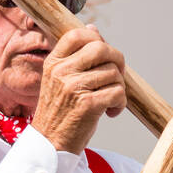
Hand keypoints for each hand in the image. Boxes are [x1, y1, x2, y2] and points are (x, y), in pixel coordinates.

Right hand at [31, 26, 126, 154]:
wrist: (51, 143)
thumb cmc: (61, 111)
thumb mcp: (61, 79)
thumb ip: (77, 56)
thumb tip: (93, 29)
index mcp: (53, 63)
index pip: (77, 35)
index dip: (98, 40)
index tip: (104, 58)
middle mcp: (61, 72)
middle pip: (102, 49)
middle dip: (117, 62)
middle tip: (116, 78)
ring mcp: (73, 87)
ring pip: (114, 73)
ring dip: (119, 88)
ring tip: (108, 101)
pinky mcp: (87, 104)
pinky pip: (118, 92)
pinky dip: (120, 104)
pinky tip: (110, 112)